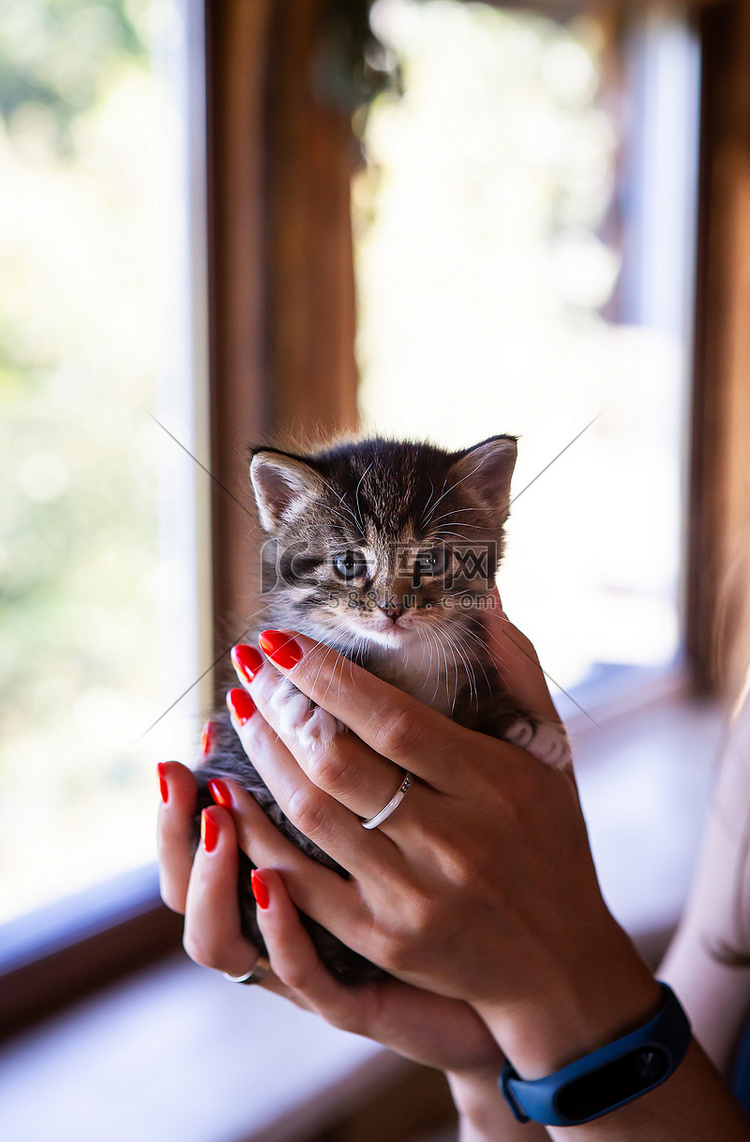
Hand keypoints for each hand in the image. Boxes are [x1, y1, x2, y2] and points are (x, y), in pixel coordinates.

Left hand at [225, 605, 660, 1078]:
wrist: (560, 963)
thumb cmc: (553, 843)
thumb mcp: (553, 755)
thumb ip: (520, 674)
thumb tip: (488, 599)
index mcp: (489, 786)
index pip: (391, 720)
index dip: (326, 678)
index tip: (280, 639)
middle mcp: (448, 841)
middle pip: (338, 763)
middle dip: (279, 705)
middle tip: (247, 664)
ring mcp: (412, 897)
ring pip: (311, 816)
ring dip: (261, 757)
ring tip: (236, 711)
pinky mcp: (384, 940)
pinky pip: (303, 886)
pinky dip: (258, 838)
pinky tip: (228, 798)